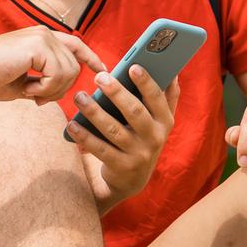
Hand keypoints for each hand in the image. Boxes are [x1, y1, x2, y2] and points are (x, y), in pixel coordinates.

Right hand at [0, 27, 106, 102]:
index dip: (91, 58)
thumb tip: (59, 92)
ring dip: (51, 90)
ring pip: (69, 72)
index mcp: (41, 39)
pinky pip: (58, 74)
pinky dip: (45, 89)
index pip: (75, 45)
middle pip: (75, 67)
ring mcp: (43, 37)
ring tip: (29, 92)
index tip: (102, 70)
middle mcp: (45, 34)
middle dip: (61, 90)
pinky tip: (27, 89)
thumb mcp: (23, 83)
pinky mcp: (39, 45)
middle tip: (37, 98)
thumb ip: (43, 83)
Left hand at [66, 65, 180, 208]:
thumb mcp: (159, 122)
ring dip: (95, 112)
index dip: (146, 83)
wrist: (133, 180)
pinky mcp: (121, 166)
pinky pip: (100, 149)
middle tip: (100, 77)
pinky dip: (85, 137)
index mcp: (165, 121)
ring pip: (114, 130)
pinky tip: (72, 125)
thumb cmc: (143, 138)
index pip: (157, 98)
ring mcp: (138, 154)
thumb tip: (173, 73)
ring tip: (80, 97)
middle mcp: (155, 138)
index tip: (133, 66)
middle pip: (135, 112)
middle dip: (117, 93)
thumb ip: (166, 98)